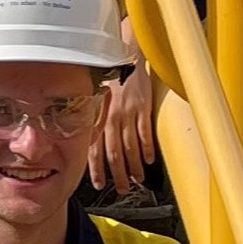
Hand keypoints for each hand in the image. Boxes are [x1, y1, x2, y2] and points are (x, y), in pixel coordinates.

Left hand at [90, 24, 155, 193]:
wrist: (126, 54)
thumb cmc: (111, 78)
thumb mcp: (98, 99)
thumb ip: (96, 121)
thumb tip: (92, 145)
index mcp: (97, 117)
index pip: (94, 149)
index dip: (96, 169)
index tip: (99, 184)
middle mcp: (110, 117)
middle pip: (113, 153)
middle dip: (118, 174)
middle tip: (123, 189)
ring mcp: (127, 112)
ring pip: (130, 146)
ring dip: (135, 166)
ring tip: (139, 179)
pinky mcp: (143, 106)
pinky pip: (145, 132)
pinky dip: (147, 148)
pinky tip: (150, 160)